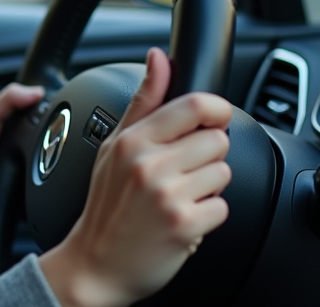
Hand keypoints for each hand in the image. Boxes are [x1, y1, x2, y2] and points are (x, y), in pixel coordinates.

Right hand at [38, 48, 232, 306]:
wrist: (96, 263)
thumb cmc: (107, 205)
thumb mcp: (115, 145)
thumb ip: (144, 100)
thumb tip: (159, 57)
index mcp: (132, 140)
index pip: (194, 106)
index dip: (215, 111)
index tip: (213, 120)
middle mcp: (149, 164)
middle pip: (217, 141)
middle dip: (206, 157)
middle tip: (180, 172)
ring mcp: (167, 195)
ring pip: (223, 174)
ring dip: (208, 187)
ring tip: (179, 196)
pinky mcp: (185, 225)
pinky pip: (222, 207)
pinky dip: (208, 216)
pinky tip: (183, 217)